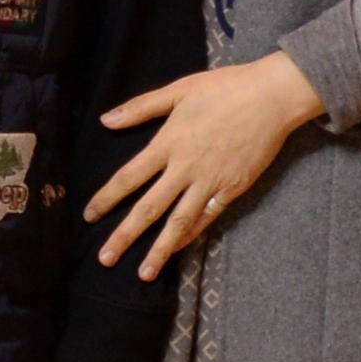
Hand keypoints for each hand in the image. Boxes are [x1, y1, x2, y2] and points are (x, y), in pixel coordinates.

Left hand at [87, 50, 324, 278]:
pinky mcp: (233, 189)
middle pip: (149, 208)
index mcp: (168, 143)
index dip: (106, 198)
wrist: (272, 97)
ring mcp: (211, 182)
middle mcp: (185, 168)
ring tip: (144, 273)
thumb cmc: (224, 88)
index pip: (128, 177)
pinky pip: (208, 218)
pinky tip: (178, 248)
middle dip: (125, 235)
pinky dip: (192, 235)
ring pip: (179, 222)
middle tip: (106, 259)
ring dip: (160, 249)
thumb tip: (105, 120)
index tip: (88, 216)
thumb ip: (140, 107)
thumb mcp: (178, 90)